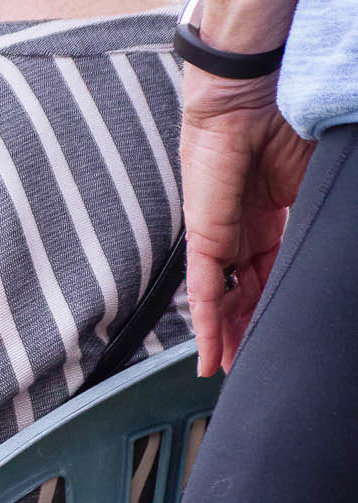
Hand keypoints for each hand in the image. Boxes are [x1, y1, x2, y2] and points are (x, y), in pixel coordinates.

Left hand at [180, 67, 311, 375]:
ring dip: (227, 338)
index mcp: (269, 214)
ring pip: (222, 300)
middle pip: (245, 292)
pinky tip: (209, 356)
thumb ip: (320, 216)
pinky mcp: (202, 238)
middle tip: (252, 363)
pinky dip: (206, 326)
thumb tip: (338, 244)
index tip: (281, 329)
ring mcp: (219, 235)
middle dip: (247, 329)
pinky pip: (204, 291)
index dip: (275, 302)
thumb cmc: (286, 121)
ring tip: (231, 371)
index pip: (272, 271)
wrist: (253, 95)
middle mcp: (240, 230)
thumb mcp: (317, 179)